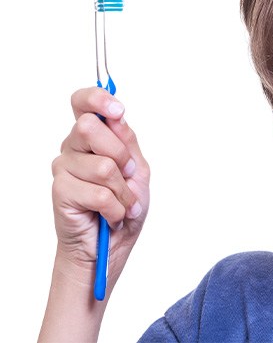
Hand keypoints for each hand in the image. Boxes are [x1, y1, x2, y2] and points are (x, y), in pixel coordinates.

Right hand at [51, 87, 149, 289]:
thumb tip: (117, 117)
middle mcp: (73, 147)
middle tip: (127, 174)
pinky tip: (111, 215)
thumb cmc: (124, 207)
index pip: (83, 102)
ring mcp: (64, 168)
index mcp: (92, 136)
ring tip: (121, 203)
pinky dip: (116, 209)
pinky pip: (100, 194)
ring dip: (123, 191)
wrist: (110, 246)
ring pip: (104, 166)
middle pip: (91, 127)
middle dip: (121, 155)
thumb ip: (128, 142)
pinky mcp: (60, 192)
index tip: (117, 110)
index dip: (98, 99)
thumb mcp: (138, 170)